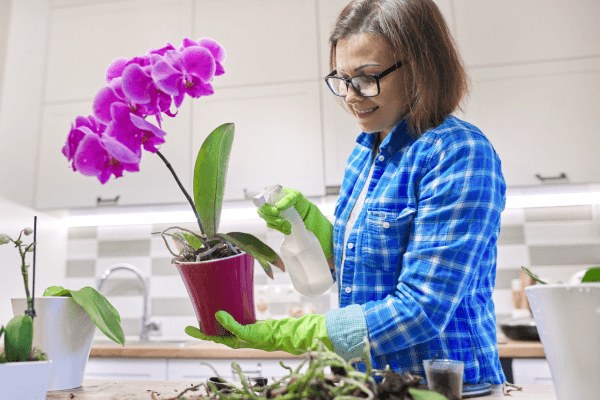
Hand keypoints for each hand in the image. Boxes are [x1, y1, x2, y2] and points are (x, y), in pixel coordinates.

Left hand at [185, 311, 333, 354]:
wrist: (282, 334)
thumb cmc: (265, 337)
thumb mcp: (246, 332)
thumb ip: (231, 324)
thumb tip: (216, 314)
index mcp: (231, 341)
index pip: (211, 337)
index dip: (199, 333)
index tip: (187, 327)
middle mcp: (235, 335)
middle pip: (216, 328)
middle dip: (206, 322)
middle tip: (197, 311)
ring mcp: (242, 328)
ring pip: (225, 321)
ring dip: (217, 315)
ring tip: (210, 305)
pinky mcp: (249, 321)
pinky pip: (236, 315)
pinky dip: (231, 309)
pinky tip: (229, 301)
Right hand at [257, 188, 333, 258]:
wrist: (309, 216)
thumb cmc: (302, 202)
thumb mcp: (296, 196)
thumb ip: (288, 199)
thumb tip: (278, 207)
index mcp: (274, 195)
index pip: (262, 199)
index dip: (264, 205)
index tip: (275, 210)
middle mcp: (271, 204)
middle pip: (262, 210)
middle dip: (271, 217)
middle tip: (282, 220)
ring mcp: (272, 214)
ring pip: (267, 219)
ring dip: (277, 224)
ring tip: (288, 226)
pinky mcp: (275, 223)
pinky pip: (272, 226)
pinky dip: (279, 229)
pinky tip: (288, 229)